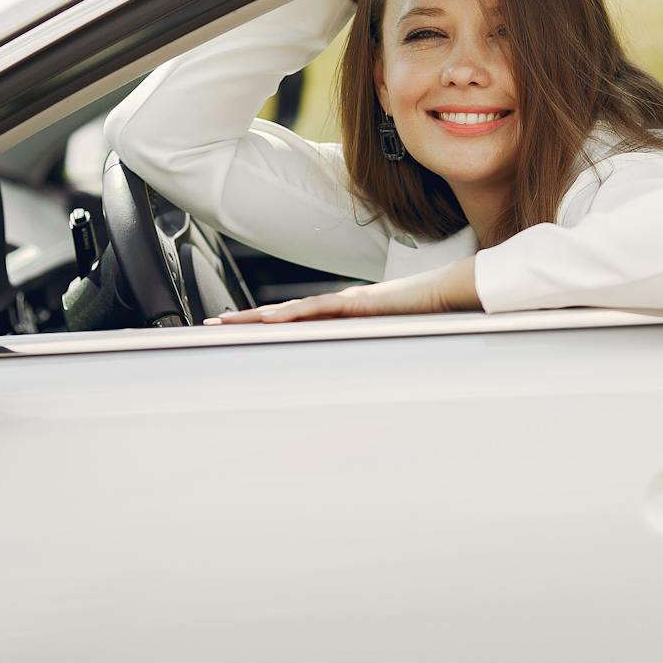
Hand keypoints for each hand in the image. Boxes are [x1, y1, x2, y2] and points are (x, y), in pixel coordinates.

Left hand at [205, 258, 478, 323]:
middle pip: (283, 313)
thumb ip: (372, 345)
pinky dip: (291, 316)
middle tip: (213, 327)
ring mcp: (343, 302)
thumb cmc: (424, 315)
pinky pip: (317, 311)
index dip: (264, 324)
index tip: (237, 329)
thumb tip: (361, 370)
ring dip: (258, 318)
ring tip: (228, 324)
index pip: (294, 319)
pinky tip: (269, 320)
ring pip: (291, 311)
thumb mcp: (389, 337)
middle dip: (247, 320)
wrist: (449, 292)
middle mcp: (336, 305)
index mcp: (341, 314)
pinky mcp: (355, 304)